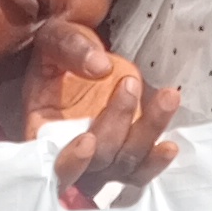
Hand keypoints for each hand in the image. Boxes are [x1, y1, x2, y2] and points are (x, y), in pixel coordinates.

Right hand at [22, 21, 181, 209]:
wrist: (84, 57)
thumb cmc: (62, 51)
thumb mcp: (56, 38)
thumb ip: (70, 47)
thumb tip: (100, 65)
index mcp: (41, 132)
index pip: (50, 165)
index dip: (69, 163)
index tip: (87, 140)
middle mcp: (70, 156)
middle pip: (97, 162)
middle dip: (116, 125)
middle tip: (129, 84)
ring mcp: (100, 163)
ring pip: (124, 165)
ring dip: (147, 134)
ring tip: (167, 98)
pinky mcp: (125, 159)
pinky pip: (140, 171)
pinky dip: (156, 162)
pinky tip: (170, 146)